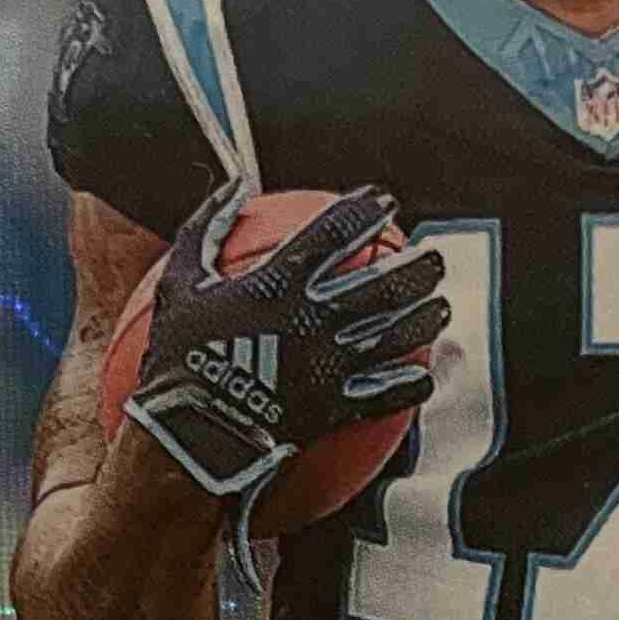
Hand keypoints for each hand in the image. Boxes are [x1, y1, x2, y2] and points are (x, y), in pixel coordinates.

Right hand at [125, 179, 449, 508]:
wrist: (188, 435)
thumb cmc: (178, 357)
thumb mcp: (180, 282)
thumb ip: (206, 227)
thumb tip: (232, 185)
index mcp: (281, 281)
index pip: (338, 230)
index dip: (367, 209)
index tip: (384, 200)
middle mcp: (315, 318)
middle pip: (385, 283)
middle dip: (417, 266)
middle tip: (433, 259)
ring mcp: (330, 364)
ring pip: (397, 335)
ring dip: (426, 318)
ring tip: (439, 309)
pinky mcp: (336, 408)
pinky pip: (387, 394)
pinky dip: (411, 384)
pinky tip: (424, 376)